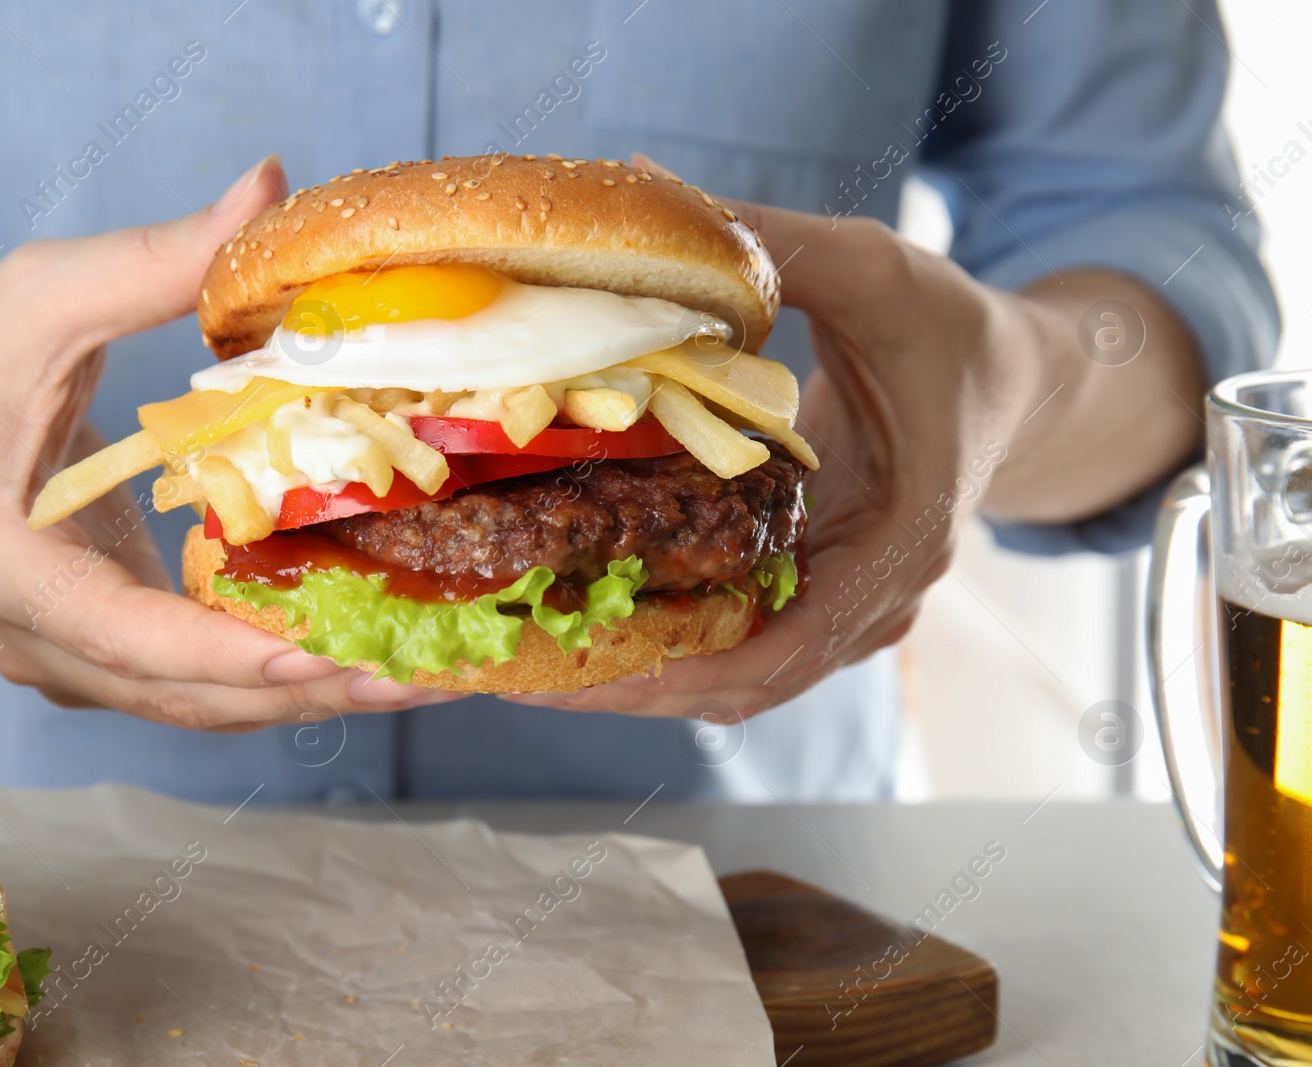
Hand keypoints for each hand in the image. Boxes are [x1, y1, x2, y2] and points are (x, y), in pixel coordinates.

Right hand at [0, 157, 451, 727]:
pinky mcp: (102, 657)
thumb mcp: (47, 294)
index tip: (318, 655)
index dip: (220, 654)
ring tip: (415, 679)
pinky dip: (273, 678)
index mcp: (5, 560)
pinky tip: (360, 654)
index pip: (117, 631)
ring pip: (192, 707)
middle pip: (176, 692)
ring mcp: (65, 659)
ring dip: (302, 697)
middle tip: (414, 678)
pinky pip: (193, 687)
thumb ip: (155, 257)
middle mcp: (32, 635)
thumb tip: (268, 180)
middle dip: (299, 688)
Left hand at [510, 156, 1050, 720]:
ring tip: (520, 654)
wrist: (1014, 382)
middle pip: (740, 682)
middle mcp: (873, 599)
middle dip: (627, 683)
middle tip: (511, 670)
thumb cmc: (953, 332)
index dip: (679, 672)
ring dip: (633, 671)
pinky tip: (579, 613)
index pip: (785, 650)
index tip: (582, 667)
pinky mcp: (818, 591)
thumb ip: (776, 244)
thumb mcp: (877, 273)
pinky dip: (662, 638)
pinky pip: (736, 637)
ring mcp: (846, 606)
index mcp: (899, 542)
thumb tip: (647, 180)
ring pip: (731, 673)